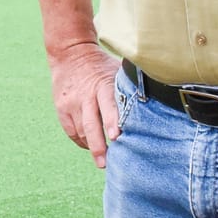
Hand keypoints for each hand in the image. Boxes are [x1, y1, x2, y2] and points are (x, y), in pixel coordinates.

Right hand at [48, 41, 120, 168]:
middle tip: (105, 164)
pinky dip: (82, 141)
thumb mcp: (116, 71)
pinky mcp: (61, 108)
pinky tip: (90, 145)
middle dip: (98, 146)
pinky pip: (71, 131)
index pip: (107, 105)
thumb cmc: (102, 66)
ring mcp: (71, 103)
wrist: (70, 53)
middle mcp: (85, 96)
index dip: (112, 121)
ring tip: (103, 159)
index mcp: (102, 85)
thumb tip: (156, 102)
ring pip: (81, 132)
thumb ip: (128, 89)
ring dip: (92, 146)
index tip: (117, 136)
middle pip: (90, 125)